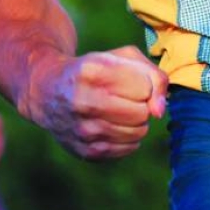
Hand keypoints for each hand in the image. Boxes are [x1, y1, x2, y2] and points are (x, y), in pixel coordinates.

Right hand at [28, 45, 167, 160]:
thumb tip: (160, 111)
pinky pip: (128, 149)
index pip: (144, 88)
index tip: (130, 80)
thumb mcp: (122, 57)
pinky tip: (113, 124)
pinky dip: (129, 137)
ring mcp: (83, 131)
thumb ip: (152, 75)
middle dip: (142, 104)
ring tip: (121, 110)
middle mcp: (84, 102)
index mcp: (93, 71)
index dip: (143, 83)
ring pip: (138, 133)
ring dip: (137, 121)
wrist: (49, 91)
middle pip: (142, 113)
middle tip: (126, 97)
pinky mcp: (86, 152)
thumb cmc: (94, 69)